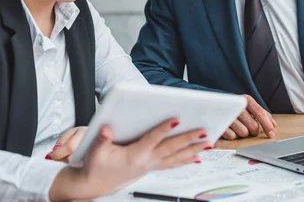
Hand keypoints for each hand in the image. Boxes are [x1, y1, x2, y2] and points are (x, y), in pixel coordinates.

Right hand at [48, 118, 209, 201]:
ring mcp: (151, 165)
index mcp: (135, 155)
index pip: (152, 140)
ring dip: (193, 150)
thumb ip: (102, 139)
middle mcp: (146, 161)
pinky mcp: (152, 167)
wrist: (95, 184)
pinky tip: (197, 158)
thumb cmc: (97, 166)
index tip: (176, 119)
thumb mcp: (95, 151)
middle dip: (188, 139)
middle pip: (171, 148)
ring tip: (208, 144)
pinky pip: (173, 164)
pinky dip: (186, 160)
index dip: (164, 129)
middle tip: (203, 132)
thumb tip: (107, 130)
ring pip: (176, 157)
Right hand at [222, 94, 276, 139]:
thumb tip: (274, 124)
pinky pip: (232, 136)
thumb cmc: (234, 107)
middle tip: (250, 128)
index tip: (271, 134)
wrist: (212, 105)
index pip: (260, 113)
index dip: (267, 125)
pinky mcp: (219, 124)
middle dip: (253, 131)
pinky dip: (233, 135)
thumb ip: (262, 114)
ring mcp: (227, 115)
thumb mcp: (248, 106)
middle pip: (253, 126)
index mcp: (245, 99)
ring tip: (239, 127)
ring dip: (243, 133)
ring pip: (243, 133)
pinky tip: (231, 129)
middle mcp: (236, 106)